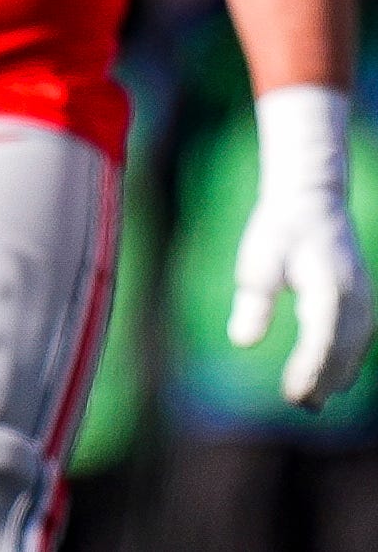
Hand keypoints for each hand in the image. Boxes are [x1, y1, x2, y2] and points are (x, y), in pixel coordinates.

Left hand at [229, 85, 375, 408]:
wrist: (312, 201)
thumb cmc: (280, 229)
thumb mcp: (259, 260)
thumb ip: (254, 301)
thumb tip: (242, 341)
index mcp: (331, 290)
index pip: (322, 341)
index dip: (309, 371)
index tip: (292, 394)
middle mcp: (355, 299)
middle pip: (342, 351)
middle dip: (324, 380)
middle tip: (301, 405)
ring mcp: (363, 300)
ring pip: (355, 348)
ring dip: (338, 375)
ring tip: (314, 401)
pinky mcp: (360, 300)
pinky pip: (359, 338)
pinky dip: (347, 360)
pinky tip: (333, 379)